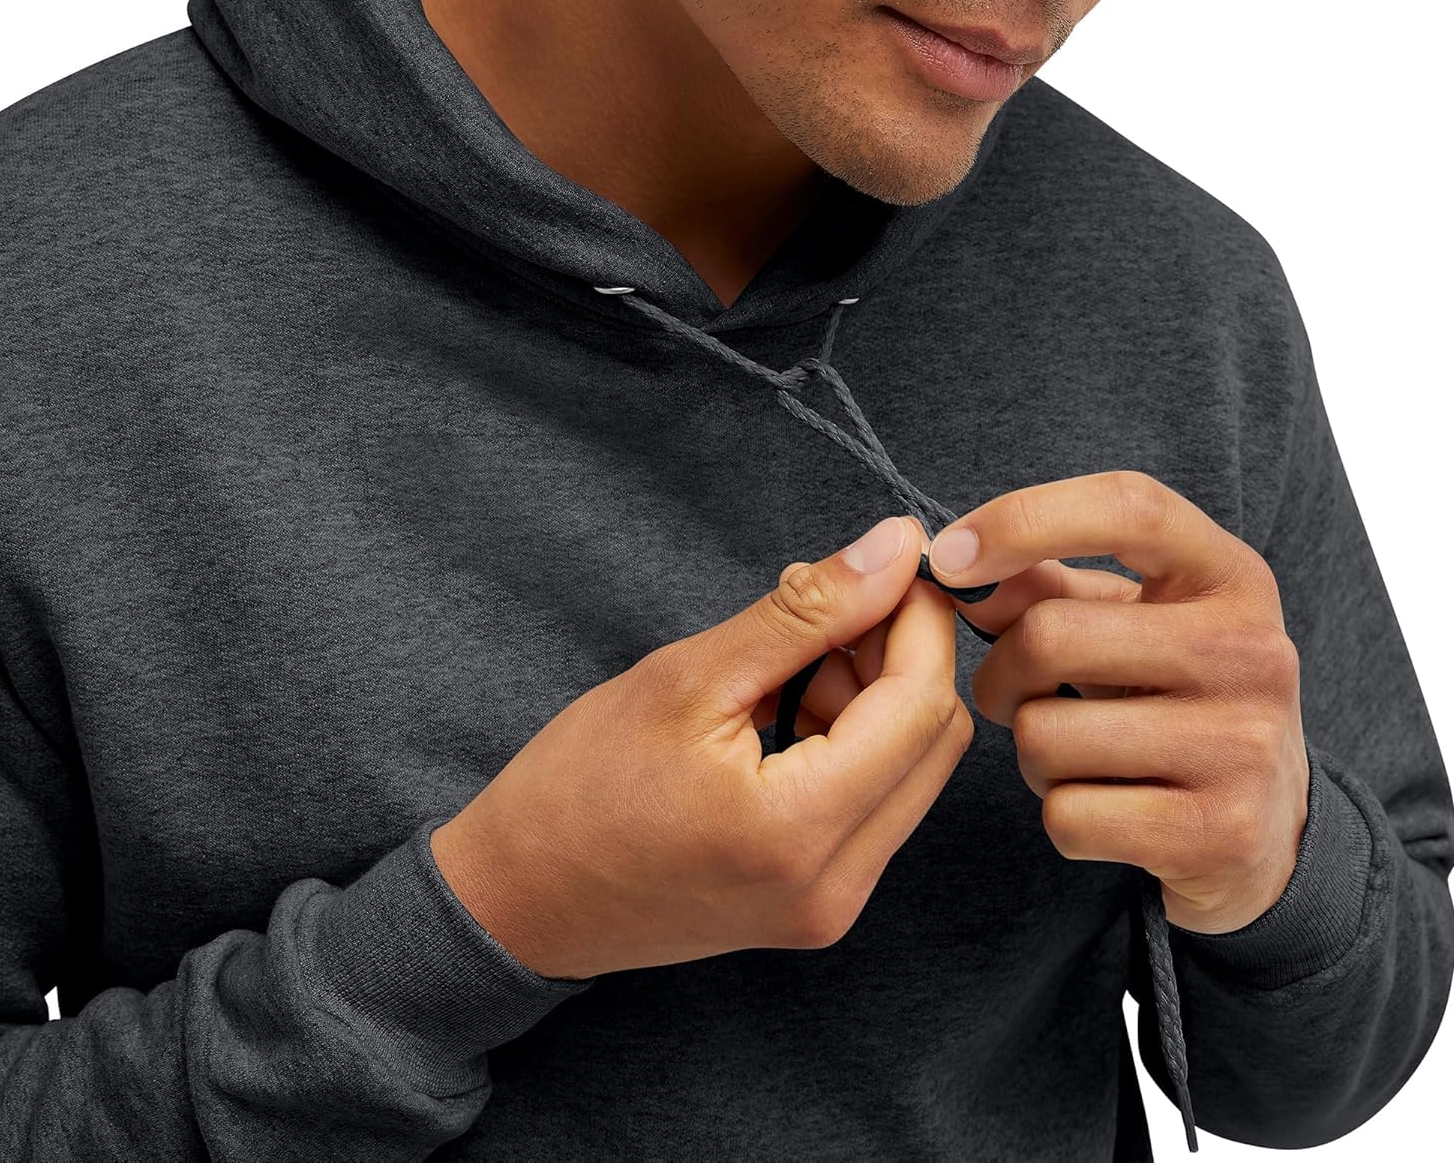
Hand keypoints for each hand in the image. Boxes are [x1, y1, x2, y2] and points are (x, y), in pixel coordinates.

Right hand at [430, 514, 972, 979]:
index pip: (919, 705)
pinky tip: (791, 702)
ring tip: (794, 654)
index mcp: (798, 830)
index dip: (919, 620)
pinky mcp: (818, 905)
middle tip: (837, 601)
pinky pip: (876, 805)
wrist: (519, 900)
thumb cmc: (579, 786)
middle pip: (934, 742)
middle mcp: (834, 886)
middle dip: (903, 655)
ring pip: (912, 771)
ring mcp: (831, 906)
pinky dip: (855, 741)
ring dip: (877, 697)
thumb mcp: (689, 677)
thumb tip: (894, 548)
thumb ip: (805, 612)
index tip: (893, 560)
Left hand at [923, 469, 1309, 935]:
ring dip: (1031, 751)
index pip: (1127, 507)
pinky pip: (1067, 816)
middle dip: (1001, 671)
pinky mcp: (1221, 834)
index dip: (1022, 519)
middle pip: (1049, 636)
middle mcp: (1253, 651)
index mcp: (1230, 575)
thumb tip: (955, 573)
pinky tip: (1106, 806)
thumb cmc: (1170, 692)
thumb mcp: (1127, 619)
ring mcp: (1244, 746)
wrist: (1269, 822)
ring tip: (1078, 752)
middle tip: (1016, 690)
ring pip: (1043, 736)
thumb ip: (1042, 584)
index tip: (947, 556)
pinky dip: (1061, 815)